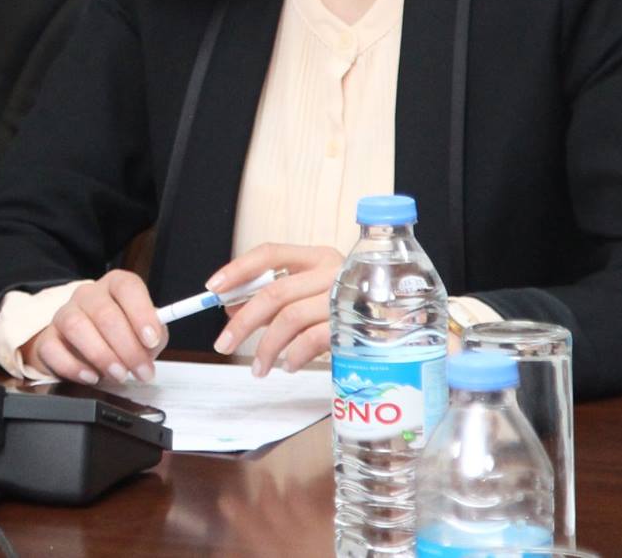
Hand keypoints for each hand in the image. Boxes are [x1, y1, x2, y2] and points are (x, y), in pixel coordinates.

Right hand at [23, 271, 163, 386]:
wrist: (83, 351)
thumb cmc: (119, 340)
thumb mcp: (144, 336)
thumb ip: (153, 338)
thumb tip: (151, 344)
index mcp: (115, 286)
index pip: (127, 286)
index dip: (141, 313)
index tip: (151, 339)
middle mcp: (88, 295)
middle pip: (104, 312)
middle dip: (127, 347)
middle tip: (140, 370)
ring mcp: (64, 314)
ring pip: (75, 326)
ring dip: (101, 355)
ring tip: (118, 374)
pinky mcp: (47, 338)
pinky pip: (52, 348)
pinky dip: (73, 366)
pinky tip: (91, 376)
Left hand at [208, 243, 342, 376]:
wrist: (408, 328)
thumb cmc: (354, 310)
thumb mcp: (313, 296)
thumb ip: (277, 299)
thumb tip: (232, 309)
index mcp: (317, 256)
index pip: (269, 253)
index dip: (238, 269)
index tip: (213, 288)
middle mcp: (332, 270)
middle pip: (274, 292)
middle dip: (242, 321)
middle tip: (224, 343)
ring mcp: (345, 297)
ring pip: (289, 319)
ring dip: (266, 347)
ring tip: (258, 367)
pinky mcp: (355, 324)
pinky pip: (312, 340)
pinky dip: (293, 356)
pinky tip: (287, 365)